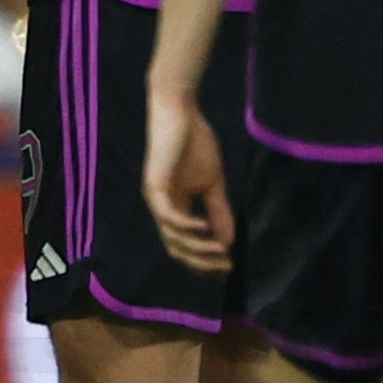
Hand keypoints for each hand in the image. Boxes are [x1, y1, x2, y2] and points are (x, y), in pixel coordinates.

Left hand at [142, 83, 233, 272]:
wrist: (181, 114)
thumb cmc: (195, 144)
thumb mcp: (213, 184)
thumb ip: (218, 212)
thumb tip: (228, 242)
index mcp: (175, 209)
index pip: (185, 246)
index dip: (204, 261)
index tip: (227, 268)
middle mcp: (162, 209)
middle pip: (177, 249)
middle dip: (202, 262)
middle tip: (226, 267)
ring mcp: (156, 199)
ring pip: (173, 237)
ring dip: (198, 248)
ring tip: (221, 251)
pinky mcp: (155, 186)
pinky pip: (168, 216)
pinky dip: (187, 226)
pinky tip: (206, 229)